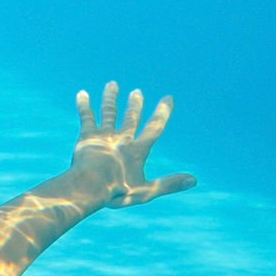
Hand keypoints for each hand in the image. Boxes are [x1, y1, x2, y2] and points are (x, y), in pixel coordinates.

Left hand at [72, 81, 195, 207]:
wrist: (90, 186)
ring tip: (111, 85)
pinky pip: (86, 117)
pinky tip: (82, 93)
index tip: (167, 98)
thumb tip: (194, 180)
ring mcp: (104, 136)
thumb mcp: (146, 191)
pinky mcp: (87, 137)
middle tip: (136, 92)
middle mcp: (122, 139)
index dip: (162, 113)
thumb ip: (169, 184)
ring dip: (111, 98)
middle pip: (130, 118)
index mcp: (137, 151)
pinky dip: (84, 105)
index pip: (154, 128)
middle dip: (135, 104)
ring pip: (109, 112)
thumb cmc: (118, 191)